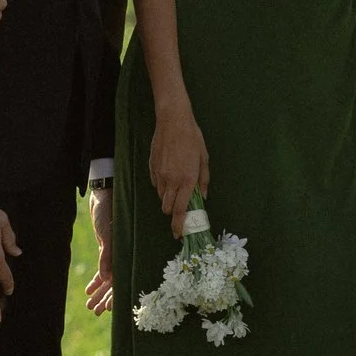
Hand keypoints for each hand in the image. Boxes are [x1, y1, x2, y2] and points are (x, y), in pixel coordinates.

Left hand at [84, 182, 115, 314]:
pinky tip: (89, 290)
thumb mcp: (107, 234)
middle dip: (105, 298)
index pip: (121, 281)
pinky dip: (96, 280)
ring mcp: (114, 253)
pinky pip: (102, 269)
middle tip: (95, 311)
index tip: (109, 309)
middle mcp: (122, 256)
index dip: (116, 295)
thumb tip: (104, 278)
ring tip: (90, 305)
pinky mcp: (107, 248)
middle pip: (114, 283)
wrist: (105, 195)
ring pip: (108, 279)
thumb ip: (107, 256)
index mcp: (125, 254)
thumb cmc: (110, 212)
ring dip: (100, 292)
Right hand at [149, 92, 209, 238]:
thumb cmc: (192, 138)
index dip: (179, 225)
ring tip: (177, 186)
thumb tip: (203, 197)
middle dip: (173, 213)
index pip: (180, 210)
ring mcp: (160, 175)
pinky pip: (156, 185)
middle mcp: (172, 180)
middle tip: (181, 209)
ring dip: (168, 199)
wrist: (173, 121)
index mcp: (187, 180)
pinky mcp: (152, 168)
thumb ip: (203, 180)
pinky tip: (169, 174)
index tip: (179, 234)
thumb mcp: (204, 159)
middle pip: (167, 208)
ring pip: (161, 197)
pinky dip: (162, 186)